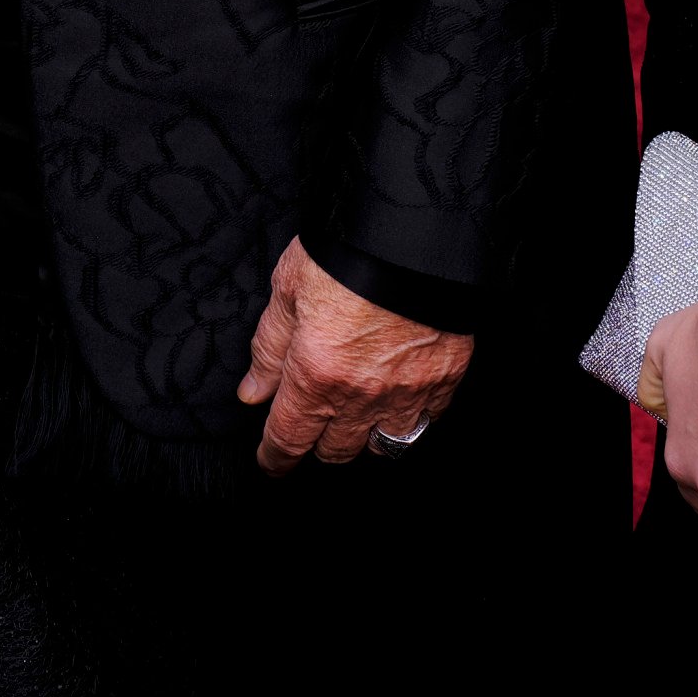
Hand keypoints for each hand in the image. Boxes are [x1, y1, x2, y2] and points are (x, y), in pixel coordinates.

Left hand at [235, 238, 470, 472]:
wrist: (416, 234)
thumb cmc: (347, 251)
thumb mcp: (288, 289)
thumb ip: (270, 348)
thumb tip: (253, 392)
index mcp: (316, 373)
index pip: (289, 438)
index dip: (275, 458)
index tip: (270, 462)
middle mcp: (362, 393)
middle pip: (336, 450)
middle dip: (318, 443)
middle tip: (312, 423)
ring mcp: (407, 391)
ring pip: (383, 446)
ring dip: (365, 436)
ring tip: (357, 413)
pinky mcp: (444, 378)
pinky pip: (425, 421)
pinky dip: (409, 416)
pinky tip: (397, 396)